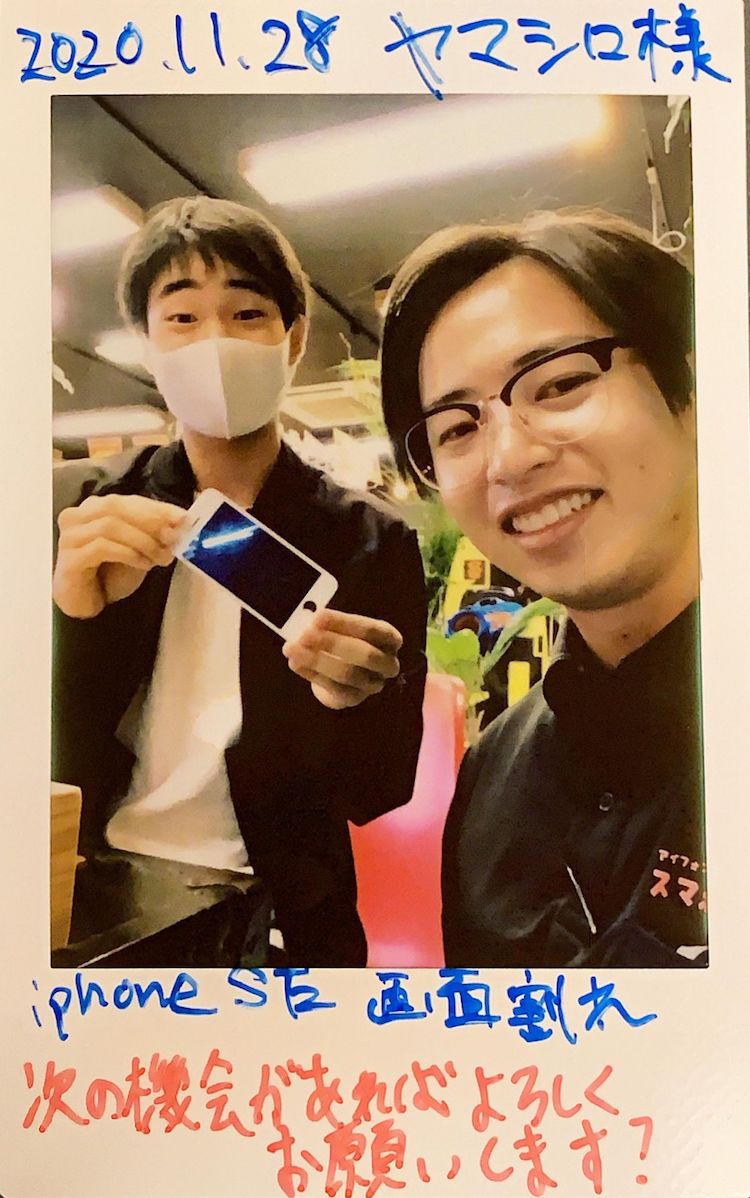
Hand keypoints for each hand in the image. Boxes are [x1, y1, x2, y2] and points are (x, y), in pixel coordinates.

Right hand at [54, 493, 186, 617]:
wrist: (86, 603)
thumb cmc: (110, 573)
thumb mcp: (138, 548)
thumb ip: (152, 533)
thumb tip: (180, 522)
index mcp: (94, 507)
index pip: (128, 500)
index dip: (156, 507)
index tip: (182, 518)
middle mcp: (77, 516)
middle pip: (115, 506)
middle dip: (150, 521)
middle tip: (173, 537)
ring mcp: (70, 537)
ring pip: (109, 526)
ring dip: (142, 540)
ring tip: (161, 556)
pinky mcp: (69, 559)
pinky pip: (101, 548)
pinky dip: (128, 553)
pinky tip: (144, 564)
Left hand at [283, 609, 402, 709]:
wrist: (349, 673)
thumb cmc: (347, 641)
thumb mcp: (344, 628)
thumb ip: (331, 624)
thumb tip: (306, 619)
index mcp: (389, 638)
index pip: (371, 630)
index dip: (344, 623)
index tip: (317, 616)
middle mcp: (388, 663)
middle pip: (365, 655)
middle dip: (333, 643)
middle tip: (305, 634)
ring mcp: (373, 684)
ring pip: (348, 674)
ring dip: (317, 660)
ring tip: (292, 649)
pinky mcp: (355, 698)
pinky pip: (334, 688)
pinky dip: (312, 674)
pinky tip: (295, 663)